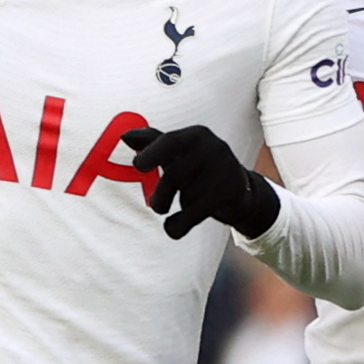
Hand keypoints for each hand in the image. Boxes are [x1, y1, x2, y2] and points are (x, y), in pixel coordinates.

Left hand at [120, 123, 278, 239]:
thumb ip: (151, 142)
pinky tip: (173, 228)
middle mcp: (213, 148)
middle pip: (175, 174)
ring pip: (187, 196)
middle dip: (161, 195)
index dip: (151, 154)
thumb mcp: (178, 151)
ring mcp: (224, 170)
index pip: (169, 141)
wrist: (239, 189)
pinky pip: (195, 214)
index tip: (138, 166)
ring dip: (174, 208)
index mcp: (195, 135)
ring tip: (175, 208)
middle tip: (156, 205)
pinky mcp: (229, 193)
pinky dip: (177, 226)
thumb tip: (124, 137)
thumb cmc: (198, 167)